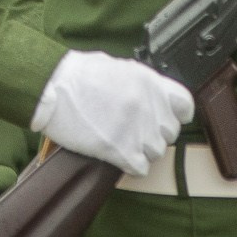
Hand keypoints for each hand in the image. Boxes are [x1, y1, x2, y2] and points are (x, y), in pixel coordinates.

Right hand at [31, 50, 192, 177]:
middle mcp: (148, 106)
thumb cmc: (76, 74)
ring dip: (141, 150)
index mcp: (149, 82)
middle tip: (135, 130)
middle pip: (170, 133)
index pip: (185, 105)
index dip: (177, 115)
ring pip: (156, 152)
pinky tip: (117, 155)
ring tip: (122, 142)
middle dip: (154, 133)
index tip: (167, 119)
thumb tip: (149, 96)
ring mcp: (136, 129)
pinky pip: (141, 168)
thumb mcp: (117, 67)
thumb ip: (139, 83)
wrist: (52, 86)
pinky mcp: (120, 150)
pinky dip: (131, 165)